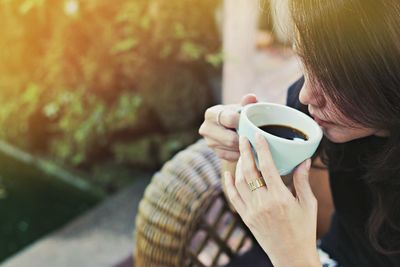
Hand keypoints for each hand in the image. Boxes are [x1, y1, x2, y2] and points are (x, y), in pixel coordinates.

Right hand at [199, 94, 256, 160]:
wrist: (230, 128)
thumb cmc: (238, 114)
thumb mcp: (241, 107)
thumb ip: (246, 102)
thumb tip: (252, 97)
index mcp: (211, 114)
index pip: (230, 119)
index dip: (243, 121)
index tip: (251, 121)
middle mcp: (206, 129)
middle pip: (230, 139)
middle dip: (244, 137)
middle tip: (254, 134)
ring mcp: (209, 143)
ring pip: (232, 148)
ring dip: (244, 145)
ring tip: (251, 139)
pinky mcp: (216, 153)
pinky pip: (232, 156)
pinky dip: (240, 152)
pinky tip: (246, 146)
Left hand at [223, 133, 320, 266]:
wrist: (292, 256)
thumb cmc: (304, 229)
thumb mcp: (308, 204)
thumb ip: (302, 181)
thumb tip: (304, 160)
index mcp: (281, 198)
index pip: (268, 167)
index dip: (262, 149)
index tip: (258, 136)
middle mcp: (263, 203)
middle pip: (249, 171)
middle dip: (245, 152)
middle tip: (243, 138)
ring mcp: (252, 211)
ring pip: (239, 182)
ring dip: (238, 165)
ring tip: (241, 153)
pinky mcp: (246, 218)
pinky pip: (233, 198)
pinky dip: (228, 184)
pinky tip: (227, 173)